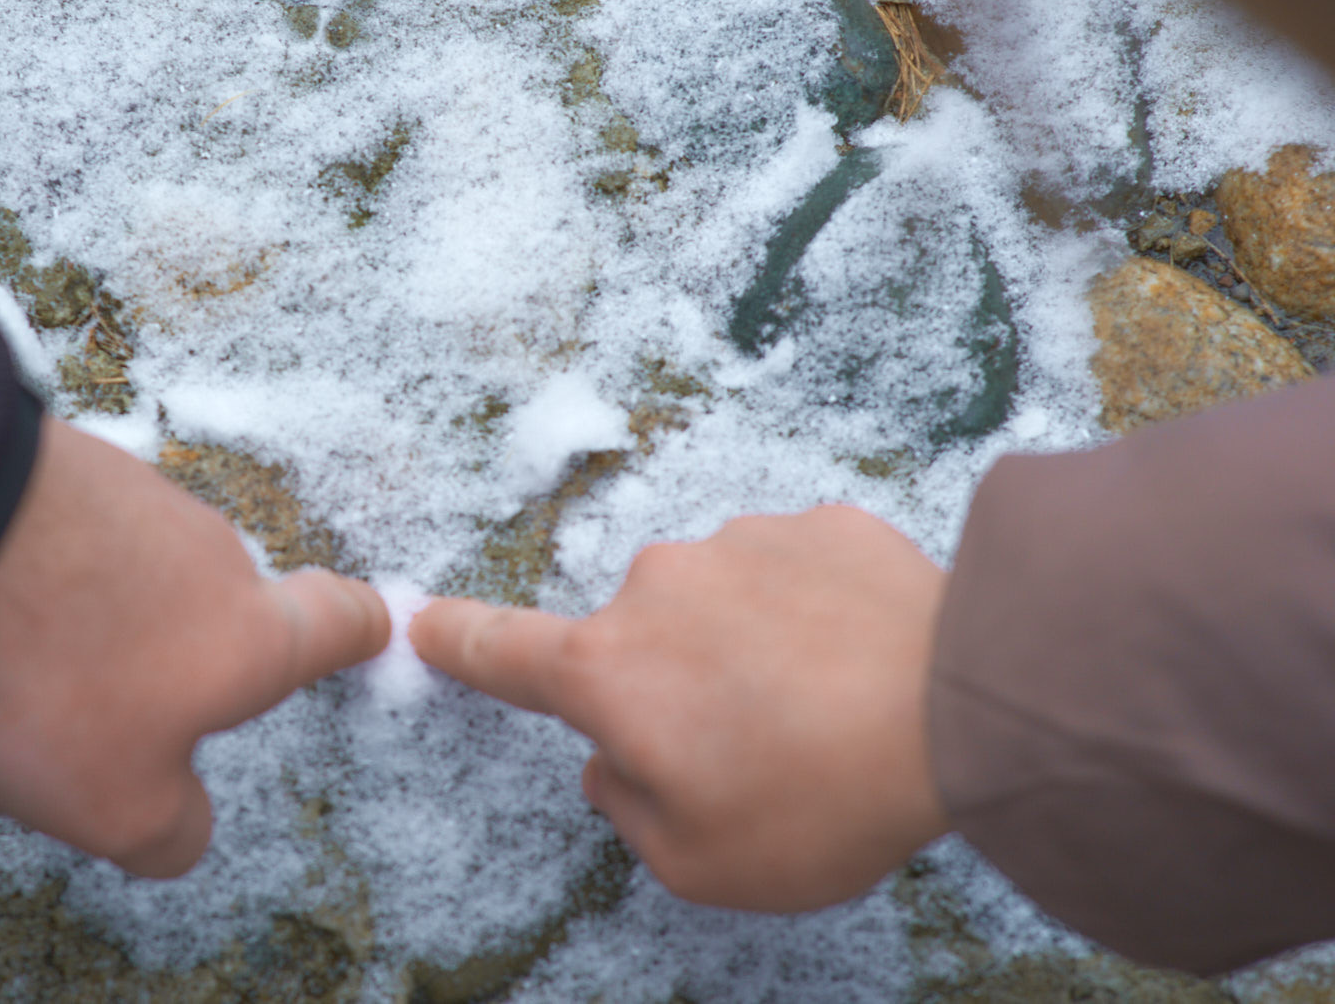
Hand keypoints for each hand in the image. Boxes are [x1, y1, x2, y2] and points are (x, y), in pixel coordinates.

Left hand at [0, 418, 389, 876]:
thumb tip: (179, 832)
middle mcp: (201, 553)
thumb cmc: (50, 665)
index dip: (358, 632)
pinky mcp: (43, 468)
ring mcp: (120, 502)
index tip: (367, 627)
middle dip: (79, 715)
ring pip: (74, 612)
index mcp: (249, 634)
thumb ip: (169, 832)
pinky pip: (12, 563)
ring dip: (5, 668)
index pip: (343, 621)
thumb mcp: (118, 805)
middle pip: (169, 645)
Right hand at [411, 505, 948, 910]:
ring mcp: (741, 542)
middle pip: (641, 644)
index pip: (502, 651)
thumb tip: (616, 764)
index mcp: (608, 671)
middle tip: (758, 751)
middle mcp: (657, 586)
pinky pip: (798, 575)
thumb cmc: (822, 798)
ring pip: (723, 605)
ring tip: (831, 712)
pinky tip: (870, 664)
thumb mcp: (703, 863)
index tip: (418, 620)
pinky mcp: (821, 525)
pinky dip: (818, 617)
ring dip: (754, 649)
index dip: (455, 640)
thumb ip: (632, 814)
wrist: (969, 706)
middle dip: (679, 689)